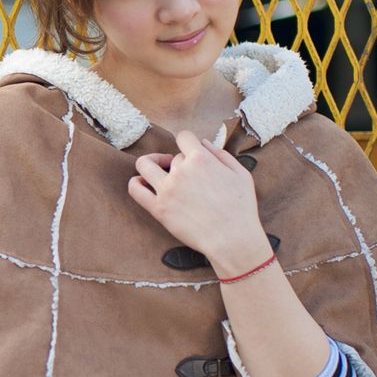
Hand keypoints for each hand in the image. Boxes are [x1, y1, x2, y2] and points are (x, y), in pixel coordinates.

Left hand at [126, 131, 262, 260]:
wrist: (232, 239)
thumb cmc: (241, 208)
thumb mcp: (241, 173)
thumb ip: (221, 154)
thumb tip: (203, 142)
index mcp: (201, 159)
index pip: (183, 137)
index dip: (187, 142)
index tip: (190, 151)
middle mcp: (180, 171)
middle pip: (171, 157)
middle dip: (180, 164)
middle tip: (189, 178)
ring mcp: (166, 189)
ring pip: (144, 165)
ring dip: (150, 164)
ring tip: (160, 172)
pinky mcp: (158, 208)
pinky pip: (135, 188)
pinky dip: (136, 182)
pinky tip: (145, 185)